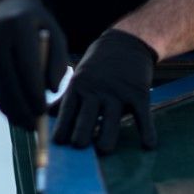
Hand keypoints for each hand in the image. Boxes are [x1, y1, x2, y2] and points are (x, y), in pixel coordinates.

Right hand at [0, 0, 66, 129]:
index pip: (26, 66)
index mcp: (19, 26)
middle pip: (9, 79)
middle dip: (21, 107)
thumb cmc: (35, 24)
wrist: (2, 5)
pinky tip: (10, 112)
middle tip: (33, 126)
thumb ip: (58, 60)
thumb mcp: (54, 33)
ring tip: (23, 124)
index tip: (42, 112)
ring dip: (9, 108)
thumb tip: (52, 90)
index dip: (33, 93)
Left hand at [52, 28, 157, 153]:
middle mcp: (96, 90)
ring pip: (111, 121)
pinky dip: (146, 131)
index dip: (61, 129)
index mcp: (79, 87)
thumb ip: (66, 99)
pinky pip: (143, 115)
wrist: (126, 43)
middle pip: (85, 119)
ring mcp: (118, 92)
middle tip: (79, 149)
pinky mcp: (139, 92)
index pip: (66, 111)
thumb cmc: (97, 66)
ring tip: (103, 150)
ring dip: (107, 139)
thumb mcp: (79, 77)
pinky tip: (147, 145)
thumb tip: (46, 117)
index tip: (58, 144)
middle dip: (81, 137)